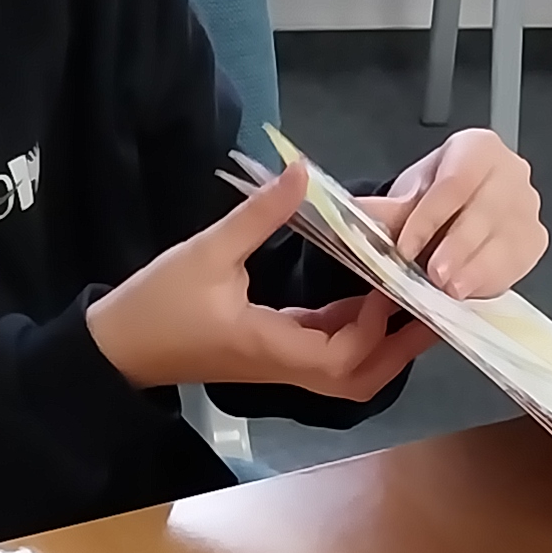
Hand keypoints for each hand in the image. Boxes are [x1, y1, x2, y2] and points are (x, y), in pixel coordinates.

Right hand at [87, 161, 438, 399]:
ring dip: (380, 343)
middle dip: (399, 351)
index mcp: (271, 348)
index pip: (343, 354)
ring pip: (345, 371)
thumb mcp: (205, 252)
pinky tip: (367, 294)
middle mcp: (283, 366)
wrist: (116, 348)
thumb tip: (301, 172)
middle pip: (358, 380)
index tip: (387, 282)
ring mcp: (277, 364)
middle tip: (435, 312)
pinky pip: (324, 351)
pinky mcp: (269, 352)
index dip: (373, 324)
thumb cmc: (156, 306)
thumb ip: (258, 215)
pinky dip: (352, 330)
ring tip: (412, 301)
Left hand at [365, 129, 546, 302]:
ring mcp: (528, 206)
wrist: (454, 213)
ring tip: (451, 290)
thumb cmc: (434, 199)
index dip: (429, 218)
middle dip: (457, 247)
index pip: (455, 183)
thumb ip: (388, 209)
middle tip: (434, 274)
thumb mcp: (407, 198)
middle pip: (486, 211)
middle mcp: (512, 171)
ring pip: (506, 239)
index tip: (405, 248)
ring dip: (477, 268)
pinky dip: (491, 280)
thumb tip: (355, 215)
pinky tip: (468, 291)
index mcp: (477, 148)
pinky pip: (518, 262)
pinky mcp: (535, 239)